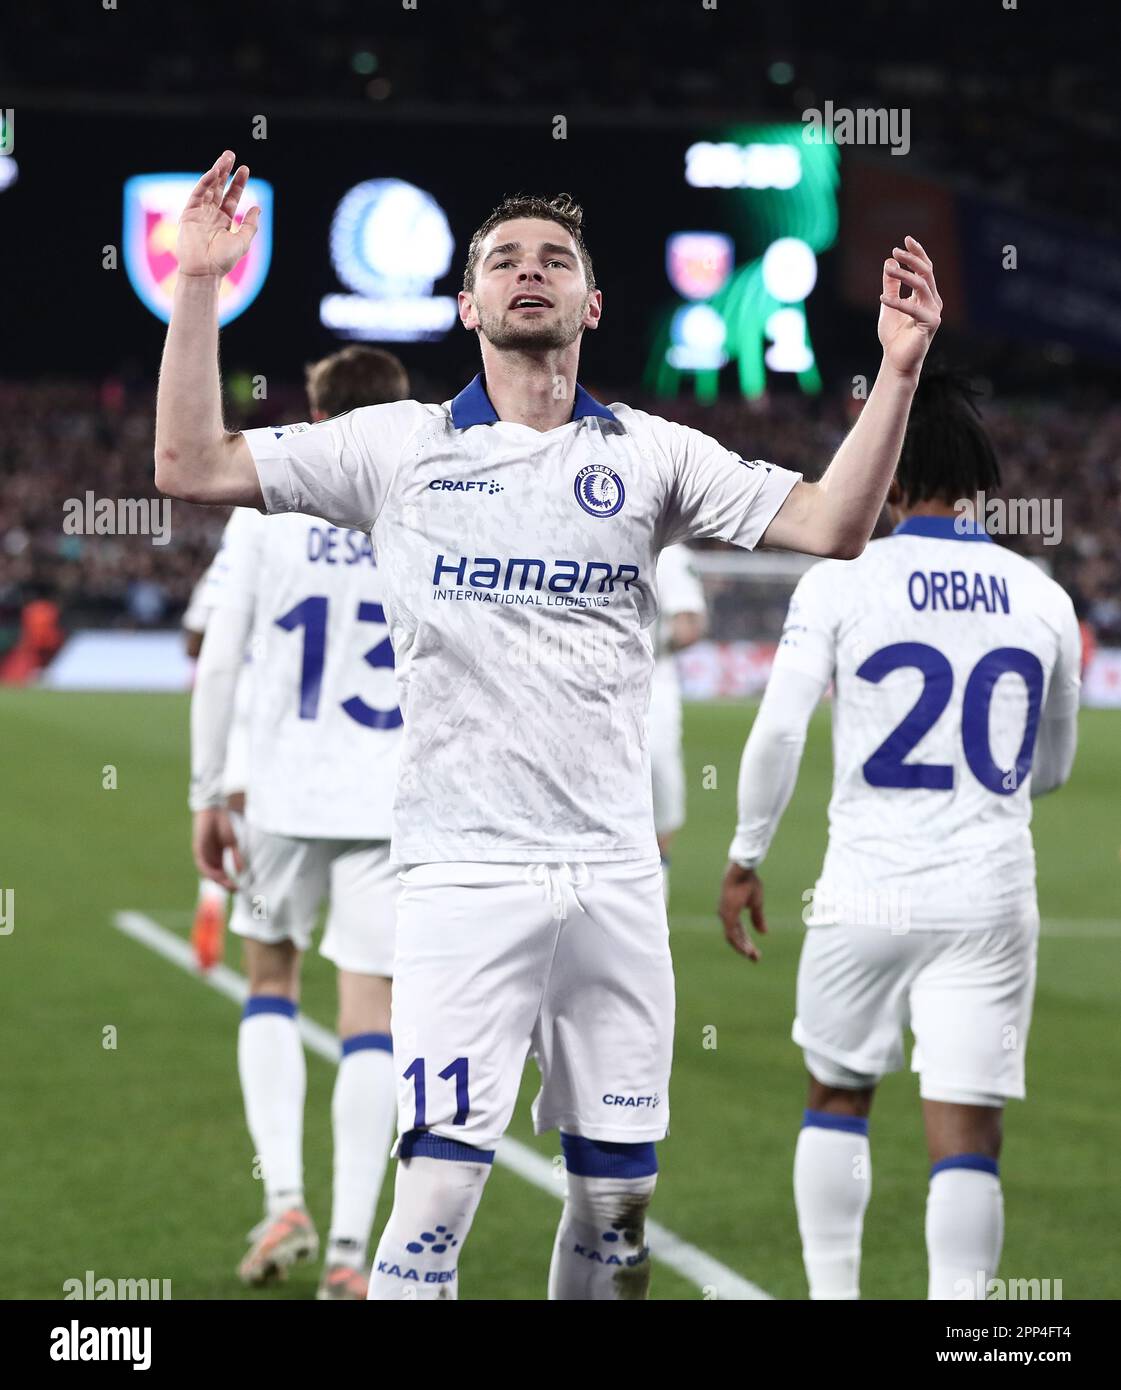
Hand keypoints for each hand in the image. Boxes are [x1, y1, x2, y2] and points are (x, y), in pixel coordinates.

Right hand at [176, 150, 259, 278]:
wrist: (204, 271)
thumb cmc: (223, 261)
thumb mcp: (243, 241)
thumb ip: (250, 225)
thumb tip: (258, 208)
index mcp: (224, 221)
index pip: (231, 197)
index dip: (238, 183)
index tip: (245, 169)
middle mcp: (211, 215)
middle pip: (219, 188)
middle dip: (225, 171)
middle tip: (231, 154)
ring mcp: (199, 213)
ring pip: (208, 188)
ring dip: (216, 172)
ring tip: (225, 158)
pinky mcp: (188, 214)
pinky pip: (197, 195)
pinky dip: (205, 183)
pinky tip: (213, 173)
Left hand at [193, 807, 242, 890]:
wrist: (218, 808)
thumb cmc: (226, 822)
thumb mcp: (234, 843)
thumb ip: (237, 857)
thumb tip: (241, 872)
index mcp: (218, 855)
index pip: (222, 873)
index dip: (230, 882)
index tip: (240, 888)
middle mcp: (209, 857)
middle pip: (215, 876)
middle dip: (224, 884)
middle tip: (235, 889)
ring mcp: (203, 853)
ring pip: (208, 873)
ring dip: (218, 880)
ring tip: (229, 884)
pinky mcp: (198, 849)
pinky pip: (203, 865)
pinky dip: (211, 871)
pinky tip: (219, 875)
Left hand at [718, 862, 767, 961]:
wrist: (742, 870)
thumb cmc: (748, 882)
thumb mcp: (756, 903)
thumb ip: (758, 918)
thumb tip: (763, 933)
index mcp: (732, 912)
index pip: (738, 932)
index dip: (747, 942)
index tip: (755, 952)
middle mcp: (726, 916)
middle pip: (735, 937)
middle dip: (745, 948)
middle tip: (756, 958)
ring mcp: (725, 915)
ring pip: (732, 938)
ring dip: (743, 948)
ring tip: (753, 956)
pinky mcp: (727, 914)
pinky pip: (732, 933)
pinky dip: (739, 942)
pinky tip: (746, 949)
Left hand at [878, 236, 941, 378]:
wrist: (896, 360)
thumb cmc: (894, 335)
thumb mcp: (888, 304)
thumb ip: (890, 285)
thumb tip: (889, 261)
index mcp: (925, 296)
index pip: (925, 269)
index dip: (917, 253)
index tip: (906, 240)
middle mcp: (933, 301)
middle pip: (927, 273)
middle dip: (912, 259)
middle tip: (896, 250)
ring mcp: (934, 312)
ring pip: (922, 285)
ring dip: (904, 275)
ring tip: (888, 270)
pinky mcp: (930, 324)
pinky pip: (914, 308)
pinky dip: (897, 302)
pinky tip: (882, 299)